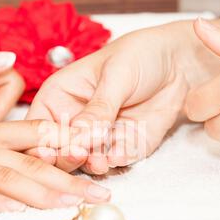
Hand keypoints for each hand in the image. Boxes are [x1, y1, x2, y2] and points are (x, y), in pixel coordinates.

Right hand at [0, 109, 110, 211]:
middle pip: (30, 161)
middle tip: (99, 192)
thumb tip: (27, 161)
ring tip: (70, 202)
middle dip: (68, 178)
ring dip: (41, 190)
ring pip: (6, 175)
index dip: (68, 147)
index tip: (96, 160)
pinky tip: (11, 208)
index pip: (35, 136)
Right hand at [26, 19, 219, 173]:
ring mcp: (98, 137)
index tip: (52, 146)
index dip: (41, 139)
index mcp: (60, 97)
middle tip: (80, 153)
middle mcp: (75, 121)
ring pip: (85, 161)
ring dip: (91, 164)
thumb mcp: (116, 76)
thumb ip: (99, 107)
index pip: (39, 125)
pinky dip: (116, 162)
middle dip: (67, 156)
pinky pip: (115, 161)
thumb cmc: (140, 55)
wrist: (179, 63)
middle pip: (58, 149)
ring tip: (99, 162)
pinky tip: (119, 156)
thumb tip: (81, 136)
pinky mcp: (123, 146)